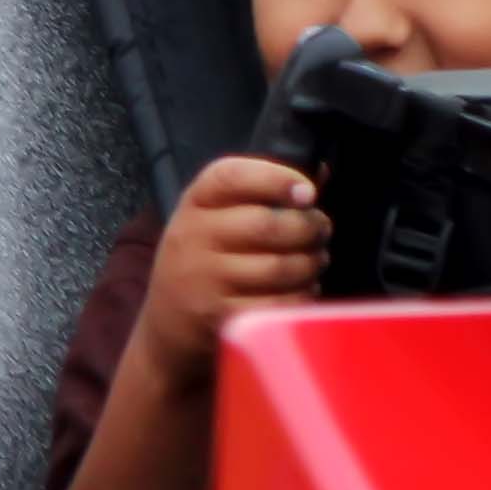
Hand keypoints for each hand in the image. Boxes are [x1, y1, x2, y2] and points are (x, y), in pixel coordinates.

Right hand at [133, 153, 332, 387]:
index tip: (308, 192)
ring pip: (278, 268)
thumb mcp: (217, 213)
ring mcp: (205, 280)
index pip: (232, 177)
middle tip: (322, 230)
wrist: (169, 318)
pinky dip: (302, 296)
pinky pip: (278, 305)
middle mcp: (194, 236)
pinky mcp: (220, 317)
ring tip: (317, 260)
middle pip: (266, 225)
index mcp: (196, 201)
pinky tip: (305, 288)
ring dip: (311, 263)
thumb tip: (320, 171)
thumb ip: (263, 189)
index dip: (276, 179)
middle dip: (309, 227)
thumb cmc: (208, 254)